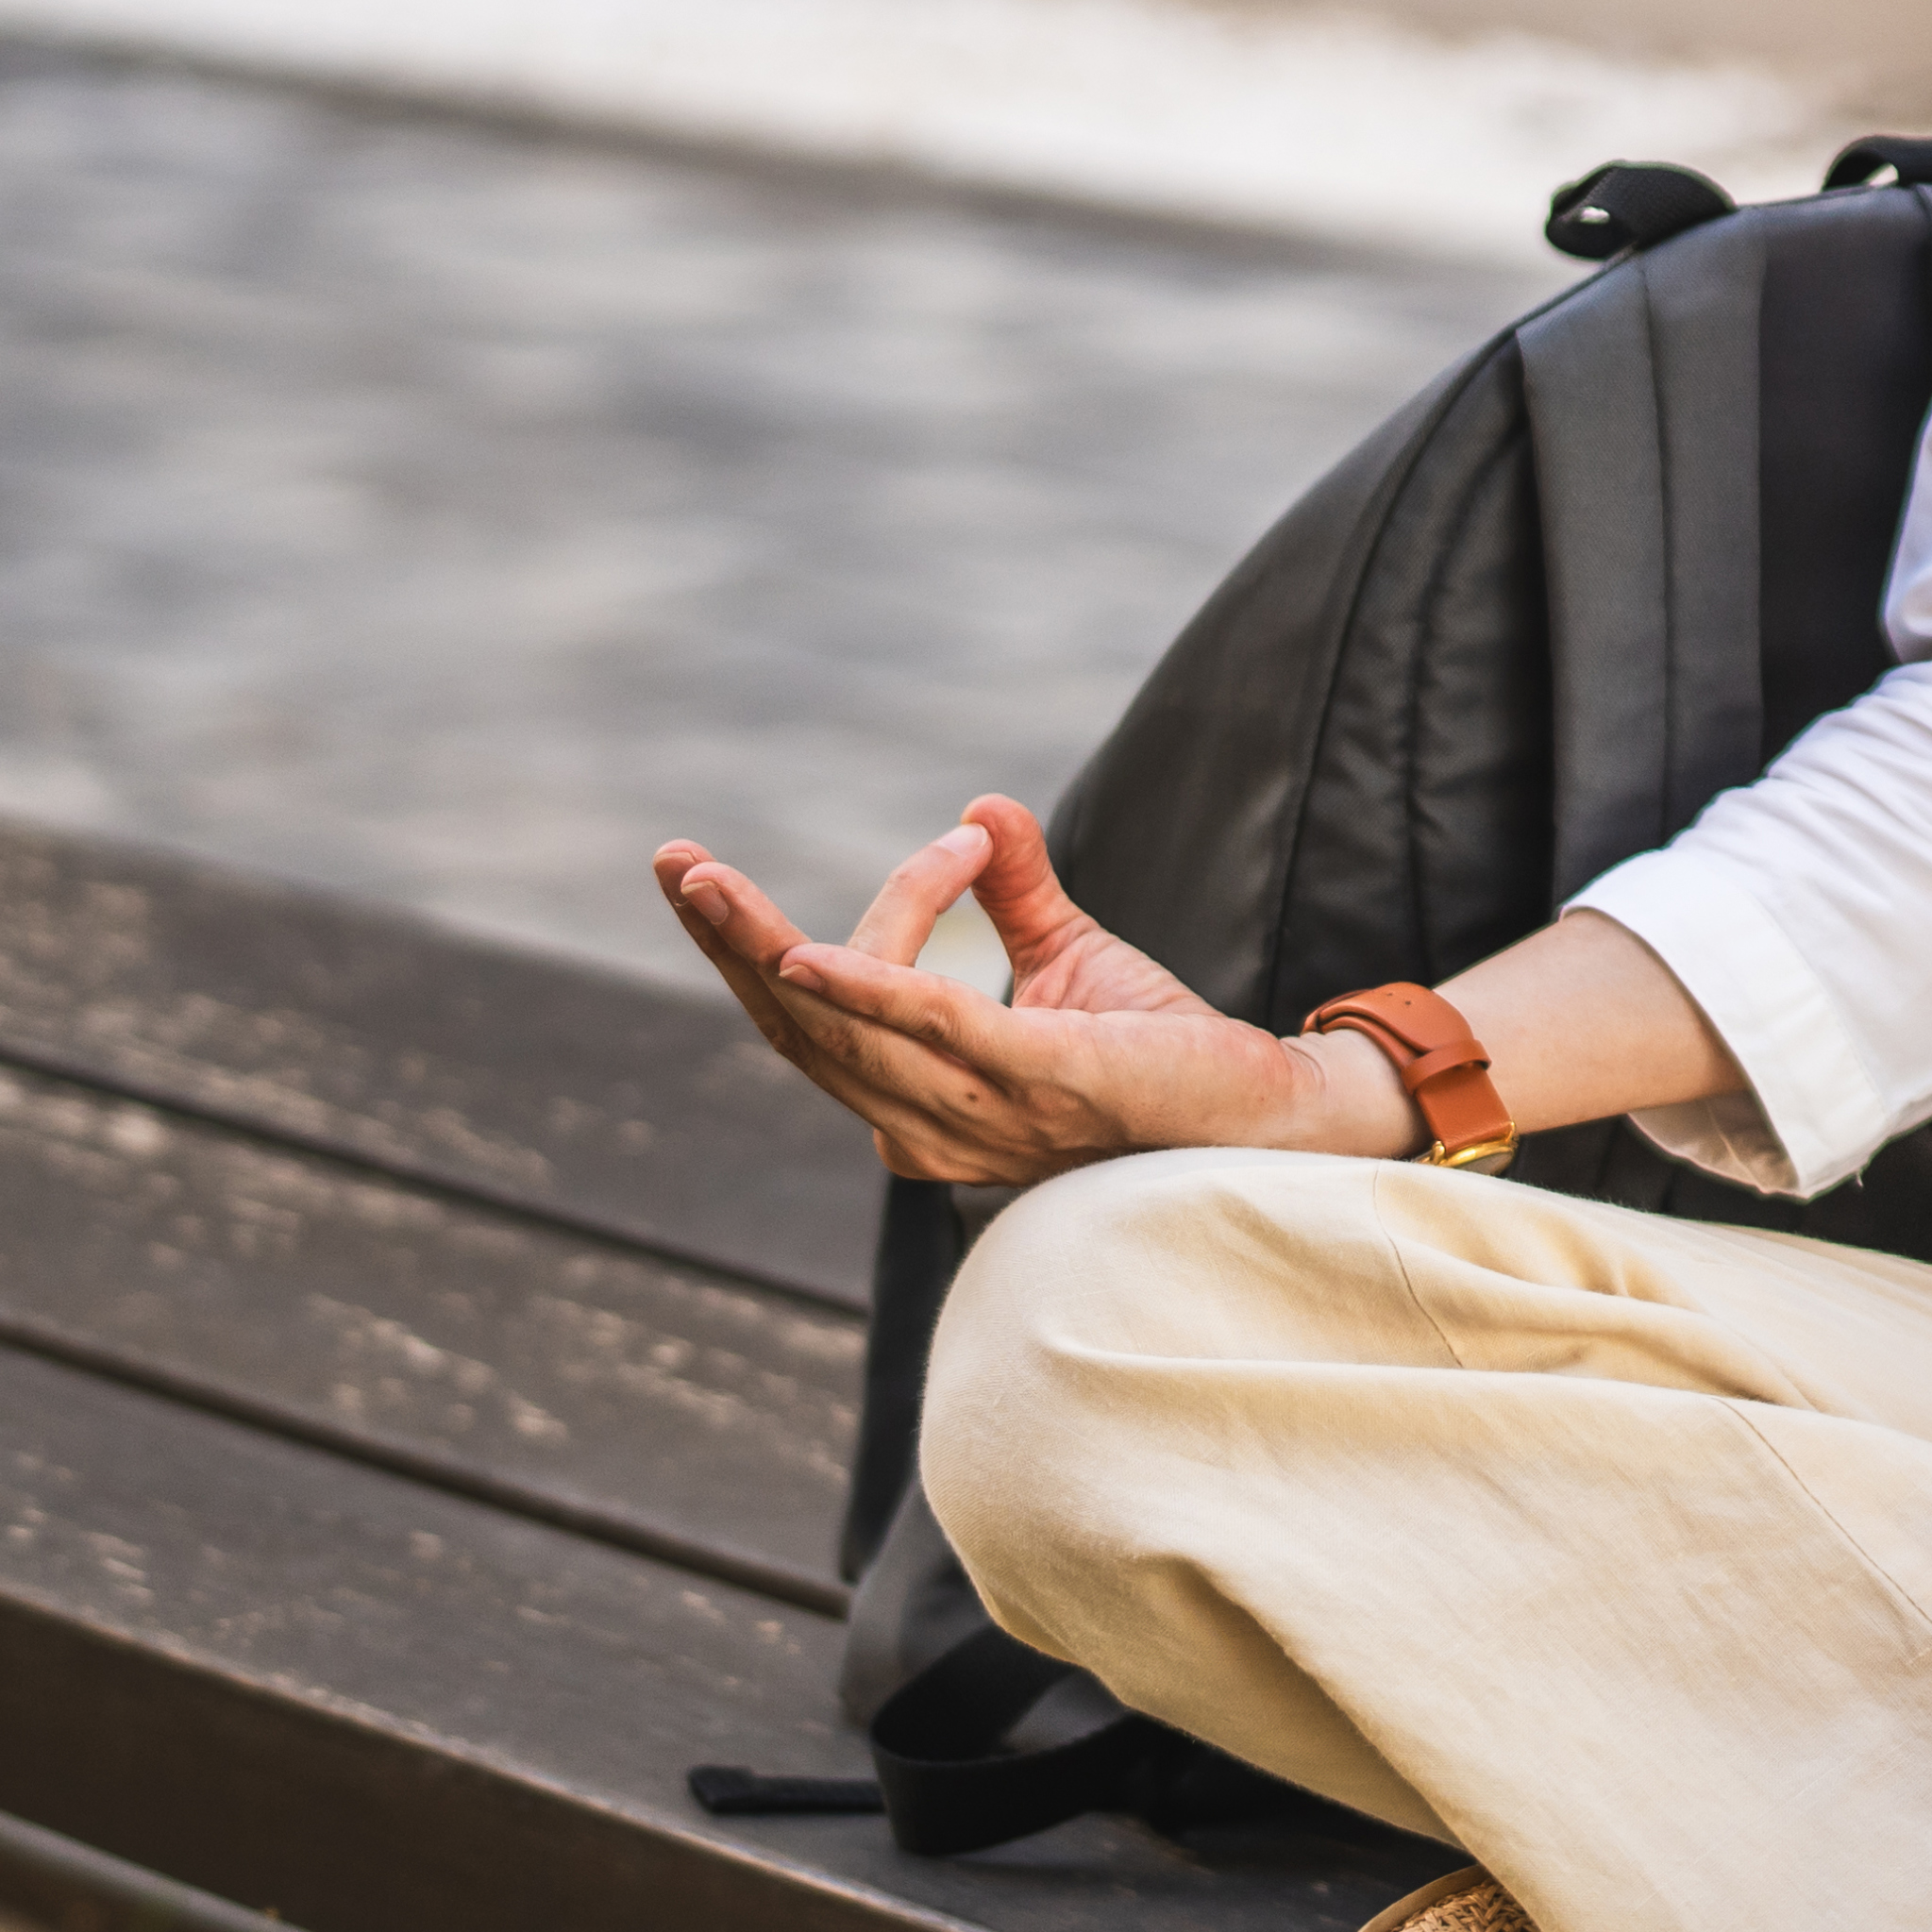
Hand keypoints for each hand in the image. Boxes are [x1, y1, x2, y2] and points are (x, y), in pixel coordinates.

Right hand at [649, 796, 1373, 1183]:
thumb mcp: (1073, 955)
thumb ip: (1019, 890)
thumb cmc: (1160, 1050)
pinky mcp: (1034, 1084)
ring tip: (703, 881)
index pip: (835, 1007)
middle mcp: (925, 1126)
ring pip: (837, 1026)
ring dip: (762, 945)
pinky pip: (926, 1032)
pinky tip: (805, 951)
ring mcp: (974, 1115)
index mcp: (919, 1102)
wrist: (1260, 1108)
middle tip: (671, 864)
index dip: (861, 915)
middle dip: (726, 943)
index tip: (960, 842)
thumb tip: (982, 805)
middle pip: (796, 1026)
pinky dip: (864, 986)